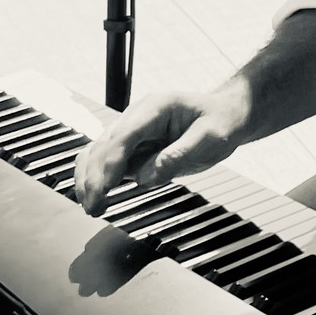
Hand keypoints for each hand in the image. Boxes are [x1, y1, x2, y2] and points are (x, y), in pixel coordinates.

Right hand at [72, 83, 251, 214]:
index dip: (111, 162)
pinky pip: (103, 160)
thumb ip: (181, 154)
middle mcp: (137, 116)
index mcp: (156, 107)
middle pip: (104, 145)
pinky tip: (93, 197)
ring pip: (96, 153)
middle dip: (95, 177)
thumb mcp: (211, 136)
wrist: (227, 115)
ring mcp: (131, 131)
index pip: (124, 135)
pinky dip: (94, 178)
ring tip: (92, 207)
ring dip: (89, 179)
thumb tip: (149, 176)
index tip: (105, 188)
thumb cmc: (221, 121)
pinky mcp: (132, 147)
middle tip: (95, 207)